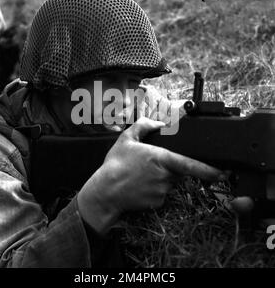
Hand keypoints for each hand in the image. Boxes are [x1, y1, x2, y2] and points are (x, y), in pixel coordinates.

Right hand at [77, 117, 226, 234]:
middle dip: (170, 166)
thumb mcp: (126, 139)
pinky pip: (163, 194)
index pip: (190, 164)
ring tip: (141, 174)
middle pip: (178, 170)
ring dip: (162, 177)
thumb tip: (158, 123)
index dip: (209, 170)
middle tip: (149, 164)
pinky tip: (141, 185)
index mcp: (160, 158)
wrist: (105, 191)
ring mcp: (162, 191)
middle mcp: (164, 176)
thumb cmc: (115, 165)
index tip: (222, 172)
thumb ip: (144, 126)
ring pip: (170, 182)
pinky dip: (155, 189)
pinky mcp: (157, 203)